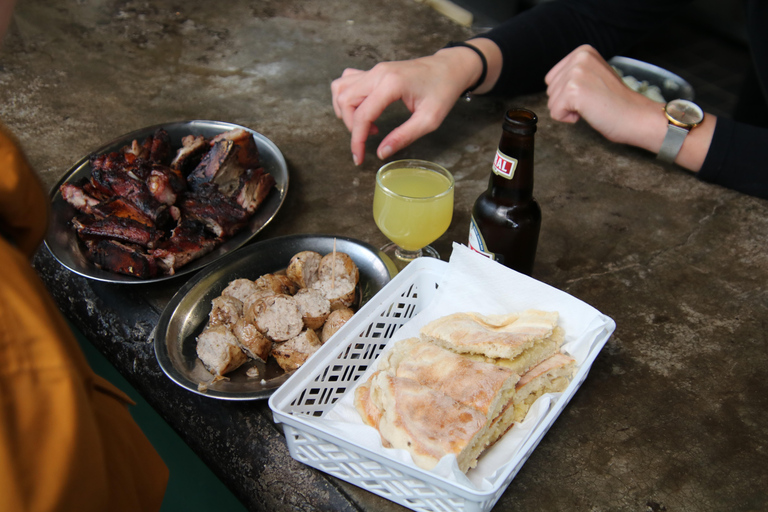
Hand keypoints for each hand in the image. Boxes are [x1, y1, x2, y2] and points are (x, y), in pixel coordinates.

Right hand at [331, 48, 481, 164]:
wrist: (450, 68)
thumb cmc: (443, 91)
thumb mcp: (429, 120)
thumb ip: (404, 136)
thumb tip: (381, 153)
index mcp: (391, 84)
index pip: (362, 115)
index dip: (357, 140)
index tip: (358, 158)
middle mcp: (378, 73)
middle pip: (346, 100)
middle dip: (351, 126)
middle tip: (370, 138)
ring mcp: (374, 69)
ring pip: (341, 88)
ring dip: (346, 111)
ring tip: (366, 124)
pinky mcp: (374, 70)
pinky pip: (347, 81)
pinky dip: (347, 97)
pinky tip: (362, 109)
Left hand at [545, 44, 665, 150]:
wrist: (636, 116)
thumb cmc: (616, 102)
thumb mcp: (594, 75)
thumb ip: (575, 73)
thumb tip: (552, 83)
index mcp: (583, 51)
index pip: (552, 78)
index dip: (567, 93)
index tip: (592, 92)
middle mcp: (578, 58)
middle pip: (550, 90)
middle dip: (566, 102)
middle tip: (593, 100)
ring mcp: (575, 73)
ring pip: (551, 102)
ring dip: (568, 110)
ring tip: (592, 106)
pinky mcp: (573, 91)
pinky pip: (555, 113)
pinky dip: (568, 119)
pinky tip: (588, 112)